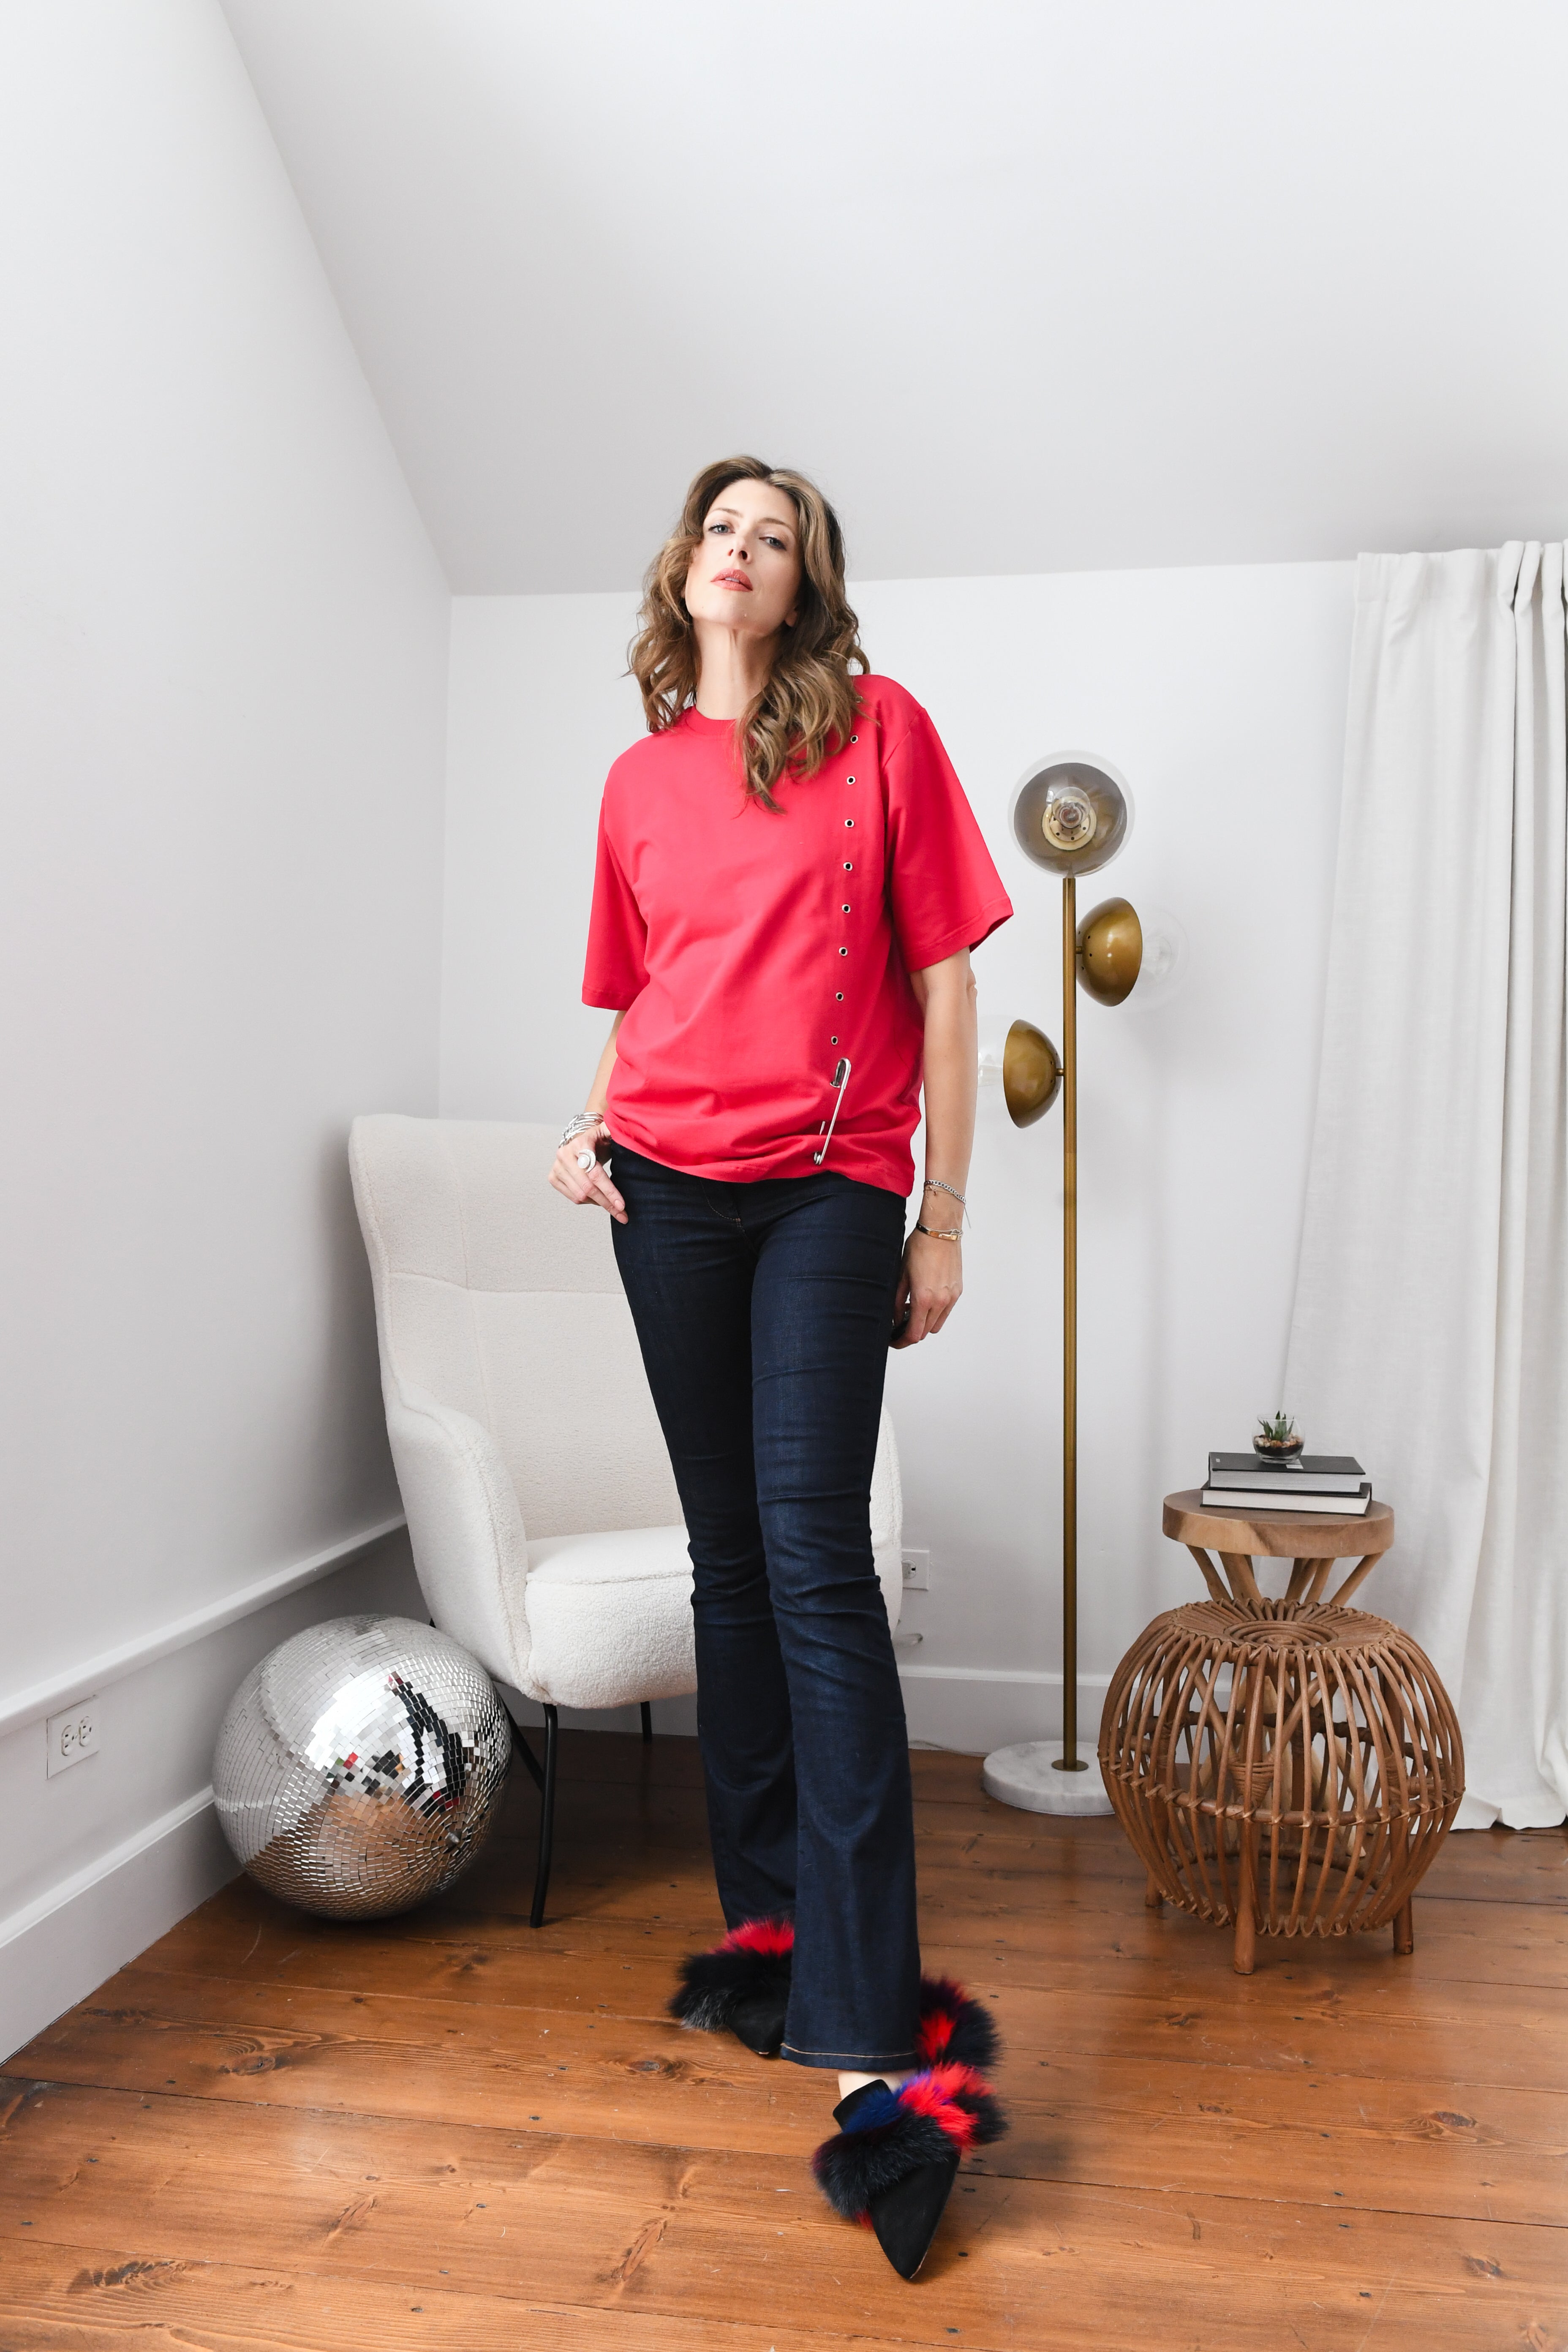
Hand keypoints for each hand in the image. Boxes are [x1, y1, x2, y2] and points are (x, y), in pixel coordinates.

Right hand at [548, 1122, 626, 1223]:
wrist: (581, 1140)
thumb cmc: (598, 1140)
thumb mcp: (609, 1132)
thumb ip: (618, 1131)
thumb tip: (629, 1130)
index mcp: (580, 1144)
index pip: (595, 1173)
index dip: (609, 1191)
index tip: (622, 1206)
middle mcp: (564, 1155)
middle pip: (587, 1188)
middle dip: (607, 1203)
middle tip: (622, 1214)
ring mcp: (557, 1167)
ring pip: (580, 1195)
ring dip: (598, 1203)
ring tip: (612, 1205)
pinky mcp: (553, 1177)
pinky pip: (573, 1197)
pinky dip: (588, 1201)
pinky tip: (598, 1199)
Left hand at [891, 1228, 960, 1346]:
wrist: (940, 1231)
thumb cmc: (919, 1248)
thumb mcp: (901, 1276)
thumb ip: (898, 1302)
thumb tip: (896, 1319)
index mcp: (924, 1299)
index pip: (914, 1334)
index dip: (901, 1342)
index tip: (894, 1341)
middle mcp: (941, 1301)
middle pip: (925, 1332)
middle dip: (911, 1332)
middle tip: (899, 1323)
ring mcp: (951, 1297)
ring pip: (937, 1324)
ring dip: (925, 1323)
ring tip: (913, 1309)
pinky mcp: (958, 1290)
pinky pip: (946, 1311)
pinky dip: (935, 1312)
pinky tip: (926, 1299)